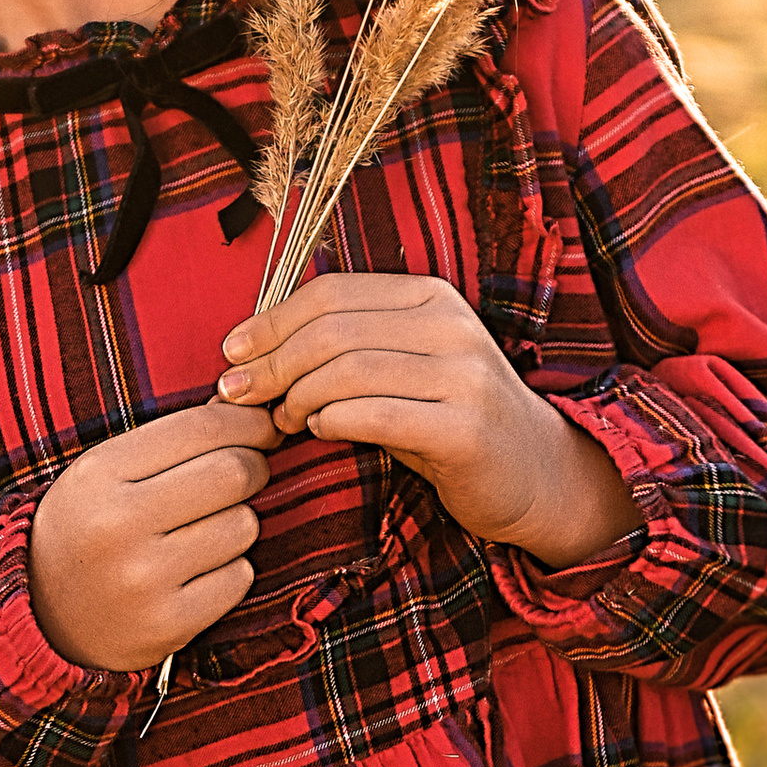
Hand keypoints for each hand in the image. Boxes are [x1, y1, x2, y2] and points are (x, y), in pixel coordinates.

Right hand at [30, 401, 275, 672]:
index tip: (263, 427)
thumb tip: (250, 412)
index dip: (248, 422)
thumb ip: (171, 440)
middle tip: (245, 475)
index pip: (201, 429)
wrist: (46, 618)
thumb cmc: (88, 529)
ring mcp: (144, 579)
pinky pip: (239, 577)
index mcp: (99, 474)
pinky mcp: (168, 623)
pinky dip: (230, 570)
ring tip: (203, 531)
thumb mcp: (105, 474)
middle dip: (252, 468)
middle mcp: (118, 525)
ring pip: (243, 526)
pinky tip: (197, 572)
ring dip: (238, 523)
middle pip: (234, 473)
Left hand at [217, 274, 638, 567]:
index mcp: (431, 297)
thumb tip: (251, 350)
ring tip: (281, 419)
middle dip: (271, 363)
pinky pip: (374, 416)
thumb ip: (344, 347)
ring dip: (297, 396)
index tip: (231, 353)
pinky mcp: (465, 428)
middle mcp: (451, 326)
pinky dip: (332, 422)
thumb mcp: (400, 367)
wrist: (535, 473)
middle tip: (237, 394)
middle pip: (332, 330)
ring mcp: (463, 375)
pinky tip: (317, 431)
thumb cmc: (448, 421)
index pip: (332, 293)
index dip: (271, 321)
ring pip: (347, 371)